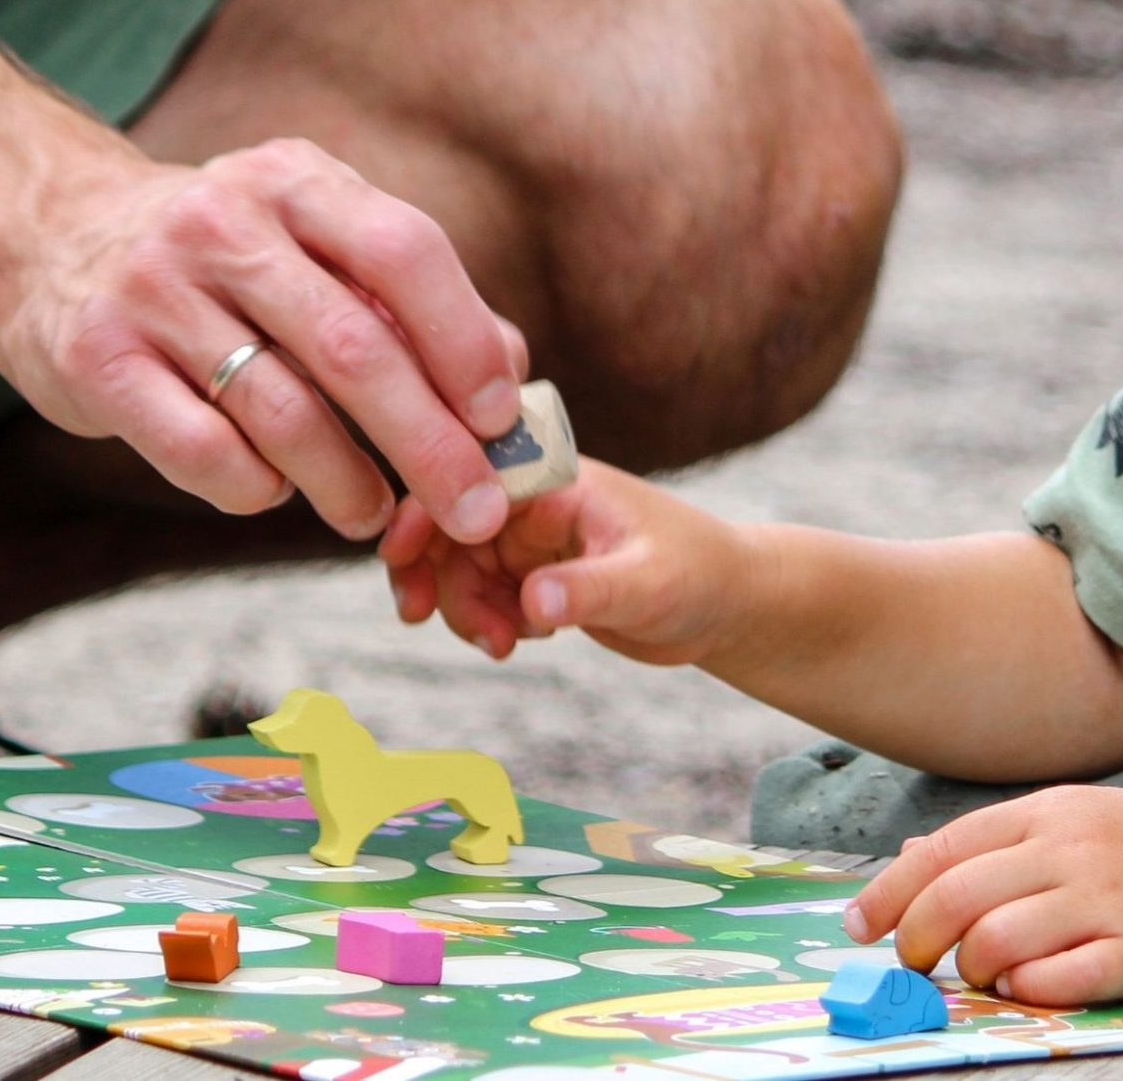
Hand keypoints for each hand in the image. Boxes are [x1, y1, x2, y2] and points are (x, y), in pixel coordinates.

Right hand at [0, 138, 524, 541]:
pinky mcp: (98, 359)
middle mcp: (225, 224)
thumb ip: (408, 298)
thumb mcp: (311, 237)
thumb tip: (513, 376)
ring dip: (345, 481)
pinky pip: (200, 449)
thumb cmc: (223, 257)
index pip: (405, 252)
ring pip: (280, 410)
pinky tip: (270, 490)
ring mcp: (155, 290)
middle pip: (354, 347)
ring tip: (373, 515)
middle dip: (428, 443)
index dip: (463, 340)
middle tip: (472, 508)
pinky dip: (252, 486)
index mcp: (297, 183)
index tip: (498, 419)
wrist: (46, 237)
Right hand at [378, 460, 744, 662]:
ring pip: (458, 568)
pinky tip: (520, 640)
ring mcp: (530, 539)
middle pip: (449, 526)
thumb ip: (589, 591)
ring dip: (461, 609)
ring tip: (502, 646)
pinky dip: (483, 622)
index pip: (472, 478)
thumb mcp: (649, 584)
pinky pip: (480, 595)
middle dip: (435, 576)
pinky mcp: (532, 575)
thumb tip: (532, 601)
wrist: (725, 605)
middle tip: (433, 623)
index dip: (427, 511)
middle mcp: (535, 501)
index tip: (397, 555)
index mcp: (557, 479)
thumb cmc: (700, 574)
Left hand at [844, 788, 1122, 1006]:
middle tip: (915, 966)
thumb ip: (1006, 841)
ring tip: (989, 977)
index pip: (945, 848)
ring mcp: (1109, 900)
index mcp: (1054, 811)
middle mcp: (1074, 849)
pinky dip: (1030, 994)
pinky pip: (1057, 983)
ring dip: (974, 972)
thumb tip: (916, 855)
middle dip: (916, 941)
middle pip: (956, 898)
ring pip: (995, 942)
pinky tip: (1036, 989)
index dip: (890, 891)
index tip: (860, 926)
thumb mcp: (1088, 823)